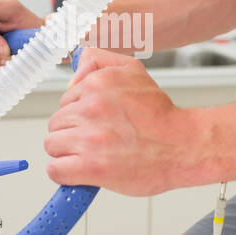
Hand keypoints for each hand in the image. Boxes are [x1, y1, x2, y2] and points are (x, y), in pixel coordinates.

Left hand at [44, 48, 194, 195]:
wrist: (183, 147)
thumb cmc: (161, 117)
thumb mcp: (133, 71)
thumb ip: (99, 61)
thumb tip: (73, 73)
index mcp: (98, 85)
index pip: (64, 101)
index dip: (78, 114)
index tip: (94, 122)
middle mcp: (91, 109)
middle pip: (55, 123)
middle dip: (71, 133)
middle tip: (95, 140)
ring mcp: (89, 139)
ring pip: (52, 145)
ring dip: (67, 153)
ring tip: (91, 155)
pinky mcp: (91, 167)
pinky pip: (56, 170)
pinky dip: (65, 173)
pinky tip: (82, 171)